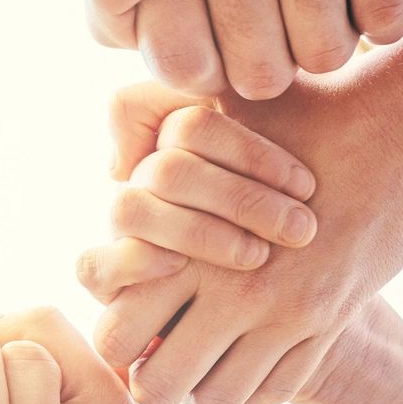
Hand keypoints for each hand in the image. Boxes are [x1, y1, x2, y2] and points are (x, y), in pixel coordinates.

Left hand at [68, 0, 402, 96]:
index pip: (176, 57)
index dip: (210, 60)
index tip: (229, 33)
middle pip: (254, 72)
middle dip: (275, 64)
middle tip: (289, 35)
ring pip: (324, 50)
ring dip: (335, 41)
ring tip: (338, 14)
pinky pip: (385, 10)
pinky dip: (388, 12)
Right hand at [76, 81, 318, 291]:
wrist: (282, 299)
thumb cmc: (290, 230)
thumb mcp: (295, 180)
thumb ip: (283, 125)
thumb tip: (267, 104)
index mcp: (181, 140)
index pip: (195, 124)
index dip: (251, 154)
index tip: (307, 186)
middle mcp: (143, 177)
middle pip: (171, 167)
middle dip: (239, 199)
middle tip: (299, 228)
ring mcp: (122, 226)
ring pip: (131, 207)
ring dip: (198, 232)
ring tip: (257, 257)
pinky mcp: (108, 279)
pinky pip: (95, 263)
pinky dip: (137, 262)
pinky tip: (183, 270)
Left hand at [84, 50, 402, 403]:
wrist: (394, 135)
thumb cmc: (296, 116)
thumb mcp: (216, 113)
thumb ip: (151, 130)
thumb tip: (114, 163)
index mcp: (185, 245)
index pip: (115, 337)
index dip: (116, 343)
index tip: (131, 328)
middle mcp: (231, 289)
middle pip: (157, 389)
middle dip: (151, 381)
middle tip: (160, 358)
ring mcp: (284, 314)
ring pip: (216, 400)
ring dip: (204, 388)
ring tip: (204, 360)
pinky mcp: (327, 324)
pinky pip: (275, 391)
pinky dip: (254, 387)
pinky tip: (248, 356)